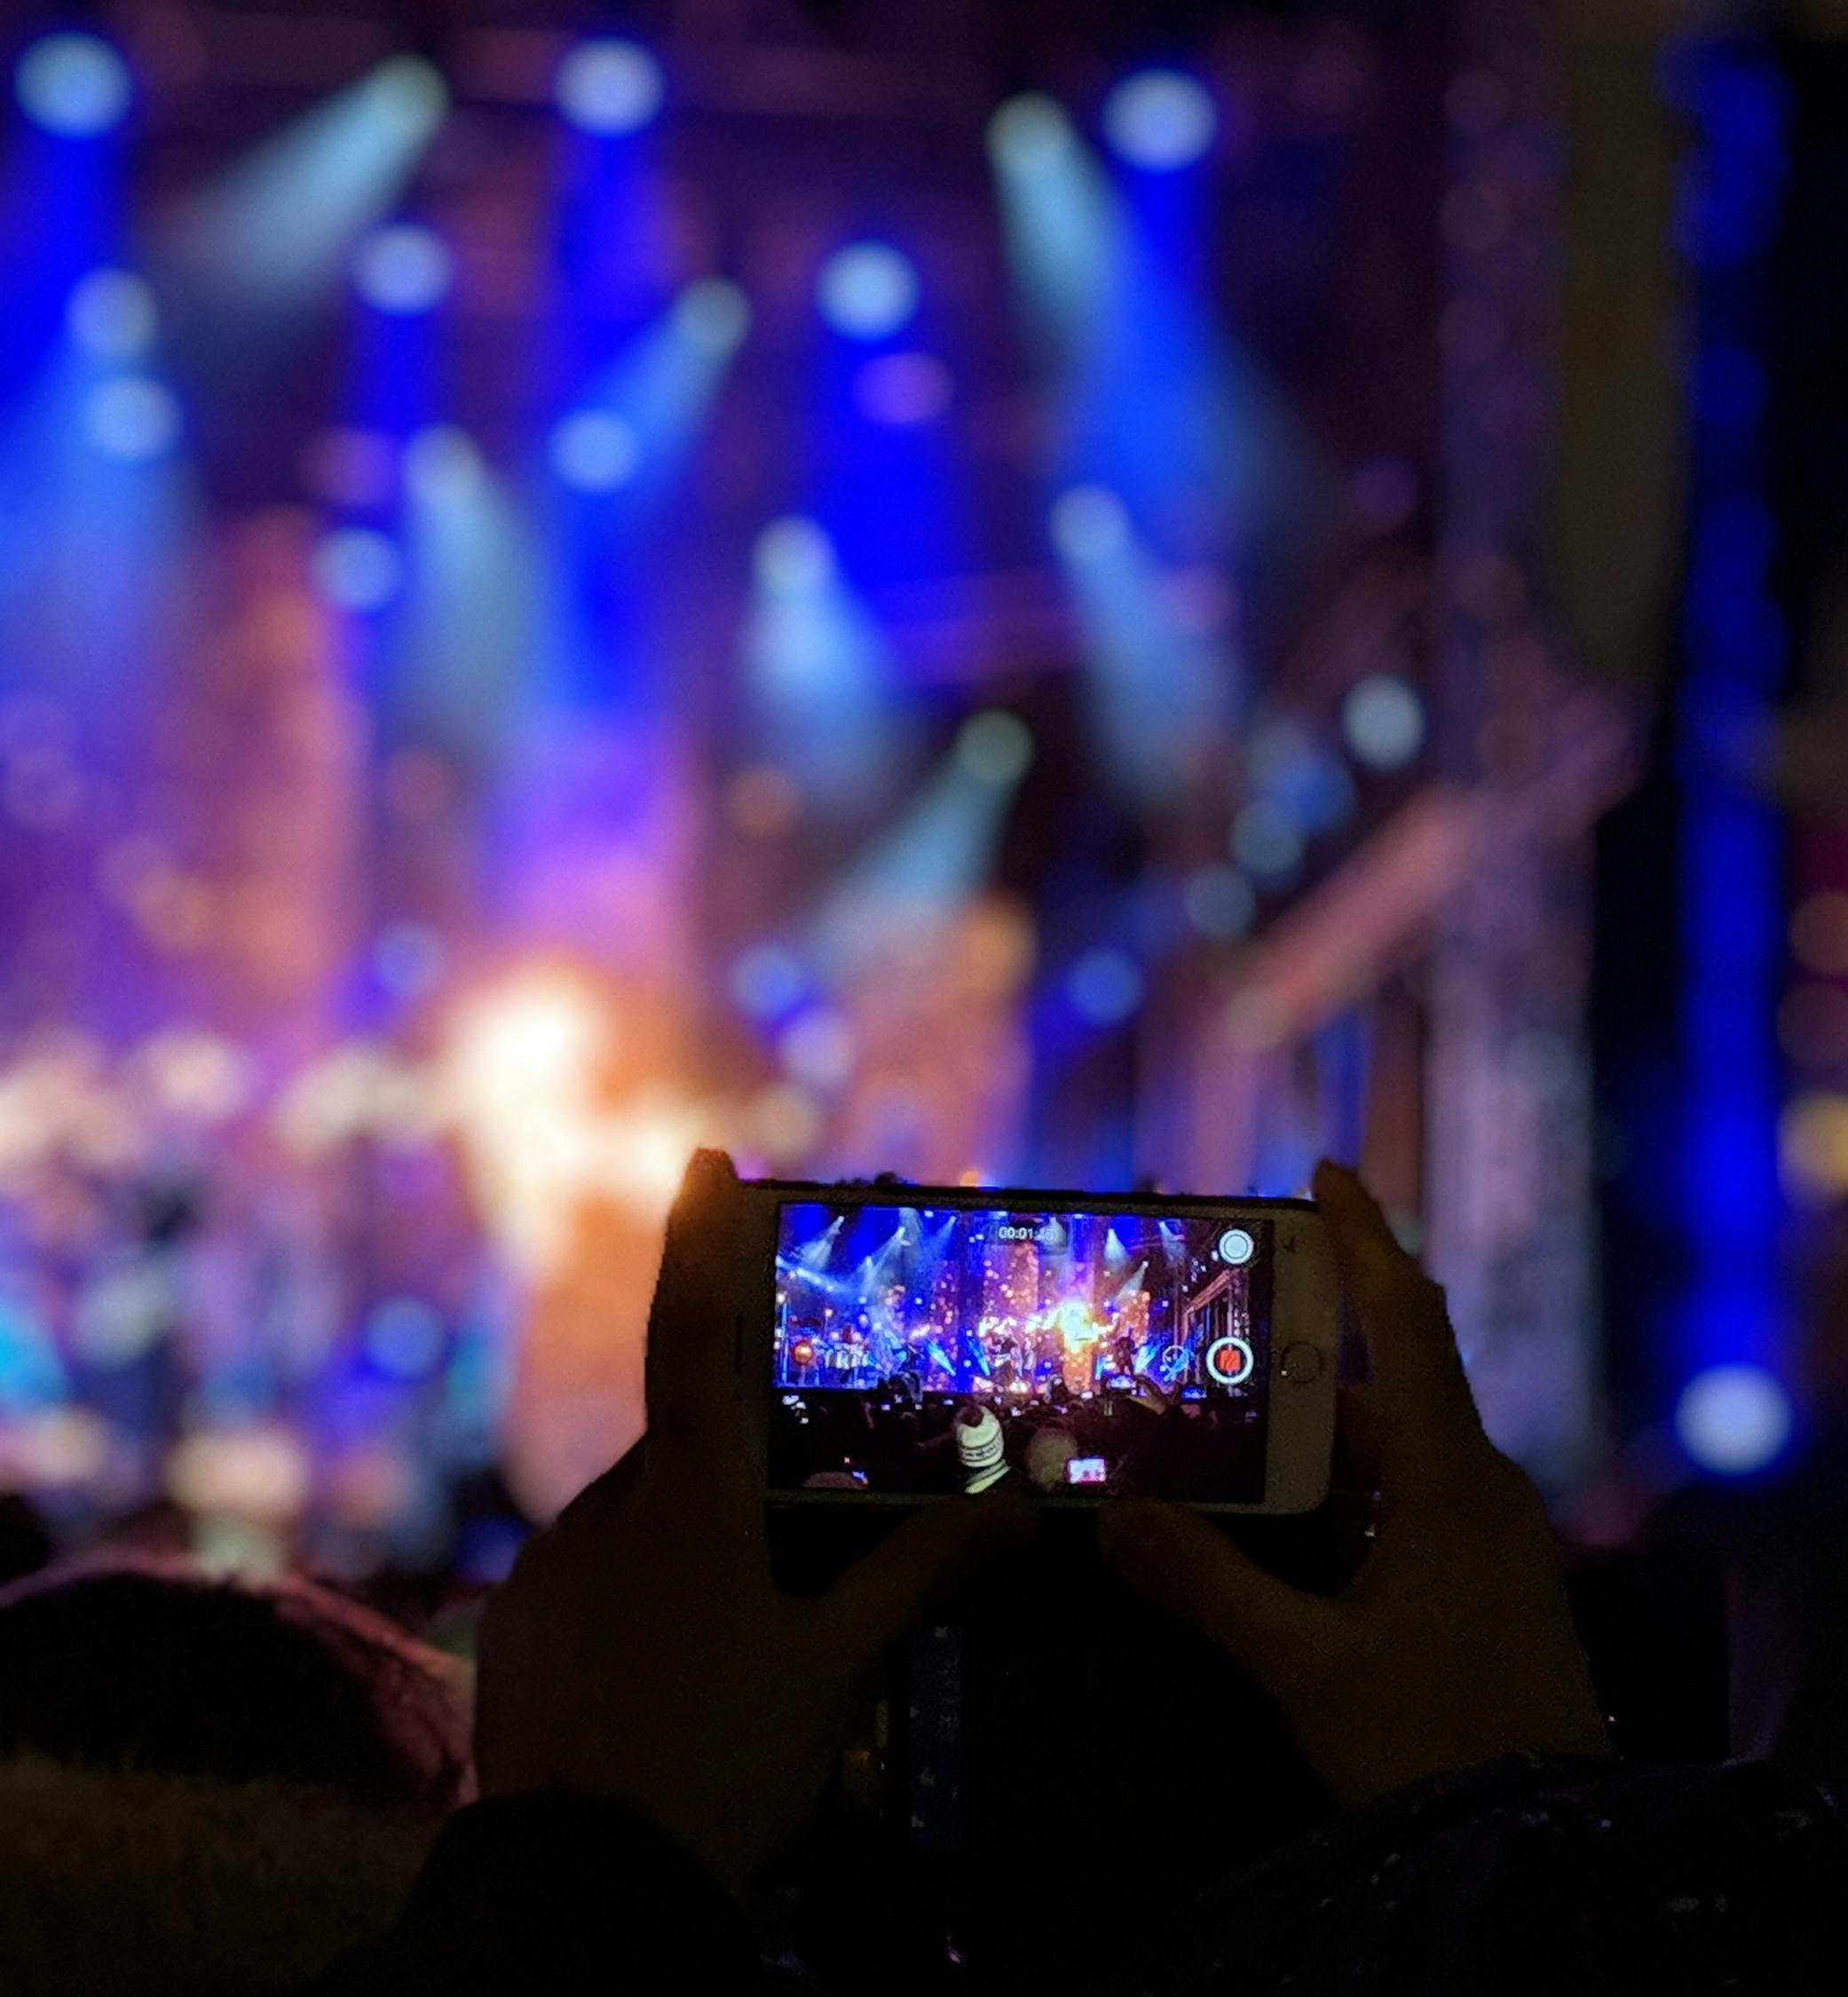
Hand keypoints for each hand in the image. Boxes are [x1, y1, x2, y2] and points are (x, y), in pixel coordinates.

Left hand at [475, 1150, 1030, 1896]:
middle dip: (734, 1471)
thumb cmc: (725, 1762)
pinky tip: (670, 1672)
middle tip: (780, 1546)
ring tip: (732, 1640)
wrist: (585, 1892)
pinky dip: (636, 1592)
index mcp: (684, 1500)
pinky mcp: (513, 1626)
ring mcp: (547, 1571)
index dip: (703, 1241)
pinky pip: (588, 1574)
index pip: (693, 1336)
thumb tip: (1015, 1506)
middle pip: (682, 1445)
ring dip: (687, 1543)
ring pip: (636, 1516)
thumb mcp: (836, 1666)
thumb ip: (918, 1570)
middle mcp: (603, 1512)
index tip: (704, 1160)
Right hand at [1098, 1160, 1609, 1808]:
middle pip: (1380, 1395)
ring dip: (1309, 1446)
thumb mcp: (1306, 1664)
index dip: (1367, 1243)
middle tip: (1204, 1349)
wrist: (1545, 1848)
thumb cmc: (1433, 1737)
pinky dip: (1338, 1497)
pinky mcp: (1484, 1583)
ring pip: (1389, 1458)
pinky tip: (1275, 1526)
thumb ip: (1209, 1585)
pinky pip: (1403, 1506)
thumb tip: (1112, 1517)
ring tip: (1215, 1438)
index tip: (1325, 1175)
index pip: (1411, 1324)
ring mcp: (1489, 1539)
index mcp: (1452, 1478)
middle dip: (1293, 1369)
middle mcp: (1479, 1488)